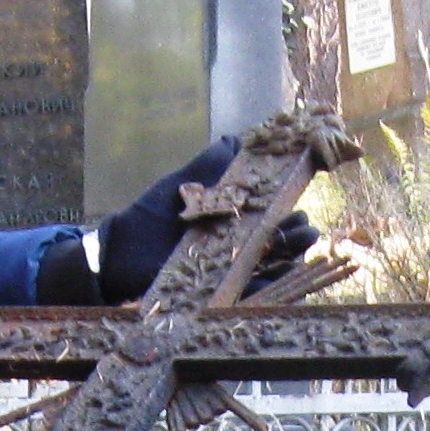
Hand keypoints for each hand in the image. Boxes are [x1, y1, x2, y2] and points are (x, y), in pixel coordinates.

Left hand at [95, 137, 319, 302]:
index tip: (300, 191)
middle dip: (295, 232)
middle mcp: (234, 241)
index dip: (285, 202)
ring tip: (302, 246)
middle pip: (274, 237)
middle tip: (307, 228)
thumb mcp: (178, 184)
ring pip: (269, 263)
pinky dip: (271, 285)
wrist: (122, 252)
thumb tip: (234, 139)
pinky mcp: (218, 290)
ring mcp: (228, 267)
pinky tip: (287, 276)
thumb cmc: (149, 215)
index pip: (266, 208)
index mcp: (229, 214)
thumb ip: (206, 165)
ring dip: (290, 256)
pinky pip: (251, 291)